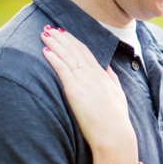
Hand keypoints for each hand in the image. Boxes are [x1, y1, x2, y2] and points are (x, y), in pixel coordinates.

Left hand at [41, 26, 138, 161]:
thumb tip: (107, 67)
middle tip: (48, 28)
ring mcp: (84, 82)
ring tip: (43, 34)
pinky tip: (45, 51)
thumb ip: (112, 79)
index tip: (63, 32)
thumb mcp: (118, 94)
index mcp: (102, 75)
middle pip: (74, 50)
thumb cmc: (116, 120)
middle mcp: (93, 75)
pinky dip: (54, 59)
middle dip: (61, 38)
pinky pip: (63, 70)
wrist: (115, 136)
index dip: (73, 41)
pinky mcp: (75, 91)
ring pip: (67, 56)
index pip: (85, 52)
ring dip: (54, 44)